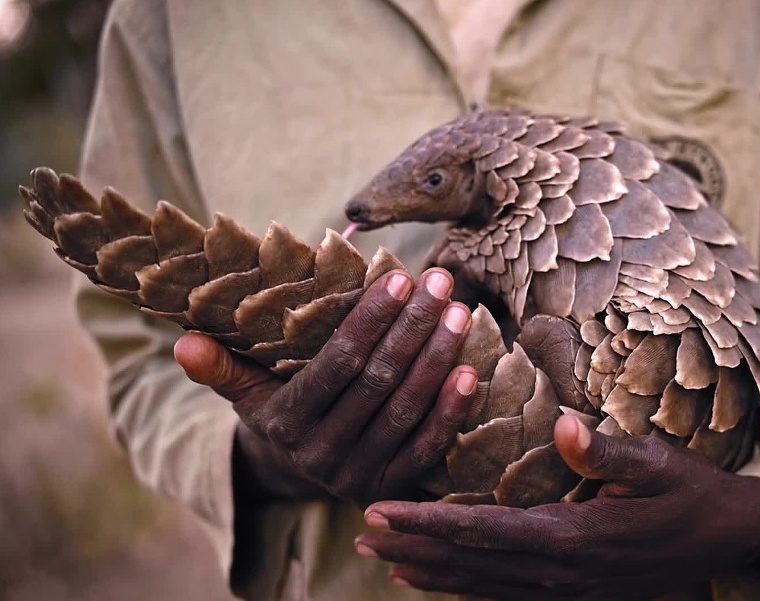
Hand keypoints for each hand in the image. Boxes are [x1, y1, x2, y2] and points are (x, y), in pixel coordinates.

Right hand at [174, 268, 476, 506]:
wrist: (301, 472)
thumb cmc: (280, 411)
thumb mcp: (247, 391)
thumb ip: (222, 366)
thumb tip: (181, 340)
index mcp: (285, 423)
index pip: (336, 364)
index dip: (369, 321)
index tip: (399, 278)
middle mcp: (320, 455)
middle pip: (377, 382)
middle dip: (412, 327)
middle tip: (440, 282)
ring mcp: (358, 476)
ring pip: (405, 410)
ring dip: (437, 359)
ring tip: (459, 312)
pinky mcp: (390, 487)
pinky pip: (426, 448)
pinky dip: (450, 411)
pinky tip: (469, 370)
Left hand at [356, 416, 759, 598]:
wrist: (729, 541)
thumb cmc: (692, 493)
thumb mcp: (660, 463)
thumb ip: (609, 450)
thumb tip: (560, 425)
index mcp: (573, 538)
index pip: (482, 532)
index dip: (427, 523)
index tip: (381, 512)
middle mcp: (560, 572)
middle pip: (470, 563)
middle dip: (413, 548)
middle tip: (360, 535)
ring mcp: (565, 590)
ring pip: (481, 586)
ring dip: (429, 571)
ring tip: (382, 559)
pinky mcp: (571, 593)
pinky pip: (504, 595)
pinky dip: (463, 588)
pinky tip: (436, 580)